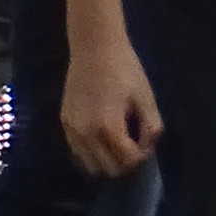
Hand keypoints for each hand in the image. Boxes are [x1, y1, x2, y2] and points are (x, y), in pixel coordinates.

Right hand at [62, 35, 159, 175]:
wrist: (94, 47)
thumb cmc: (124, 69)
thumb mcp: (145, 97)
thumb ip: (151, 127)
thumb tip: (148, 148)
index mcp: (108, 126)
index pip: (127, 160)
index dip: (142, 156)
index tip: (146, 142)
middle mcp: (86, 133)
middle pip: (108, 168)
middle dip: (125, 162)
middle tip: (134, 144)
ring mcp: (71, 130)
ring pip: (89, 165)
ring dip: (106, 161)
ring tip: (117, 143)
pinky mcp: (64, 123)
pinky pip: (77, 152)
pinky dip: (91, 153)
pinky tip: (102, 138)